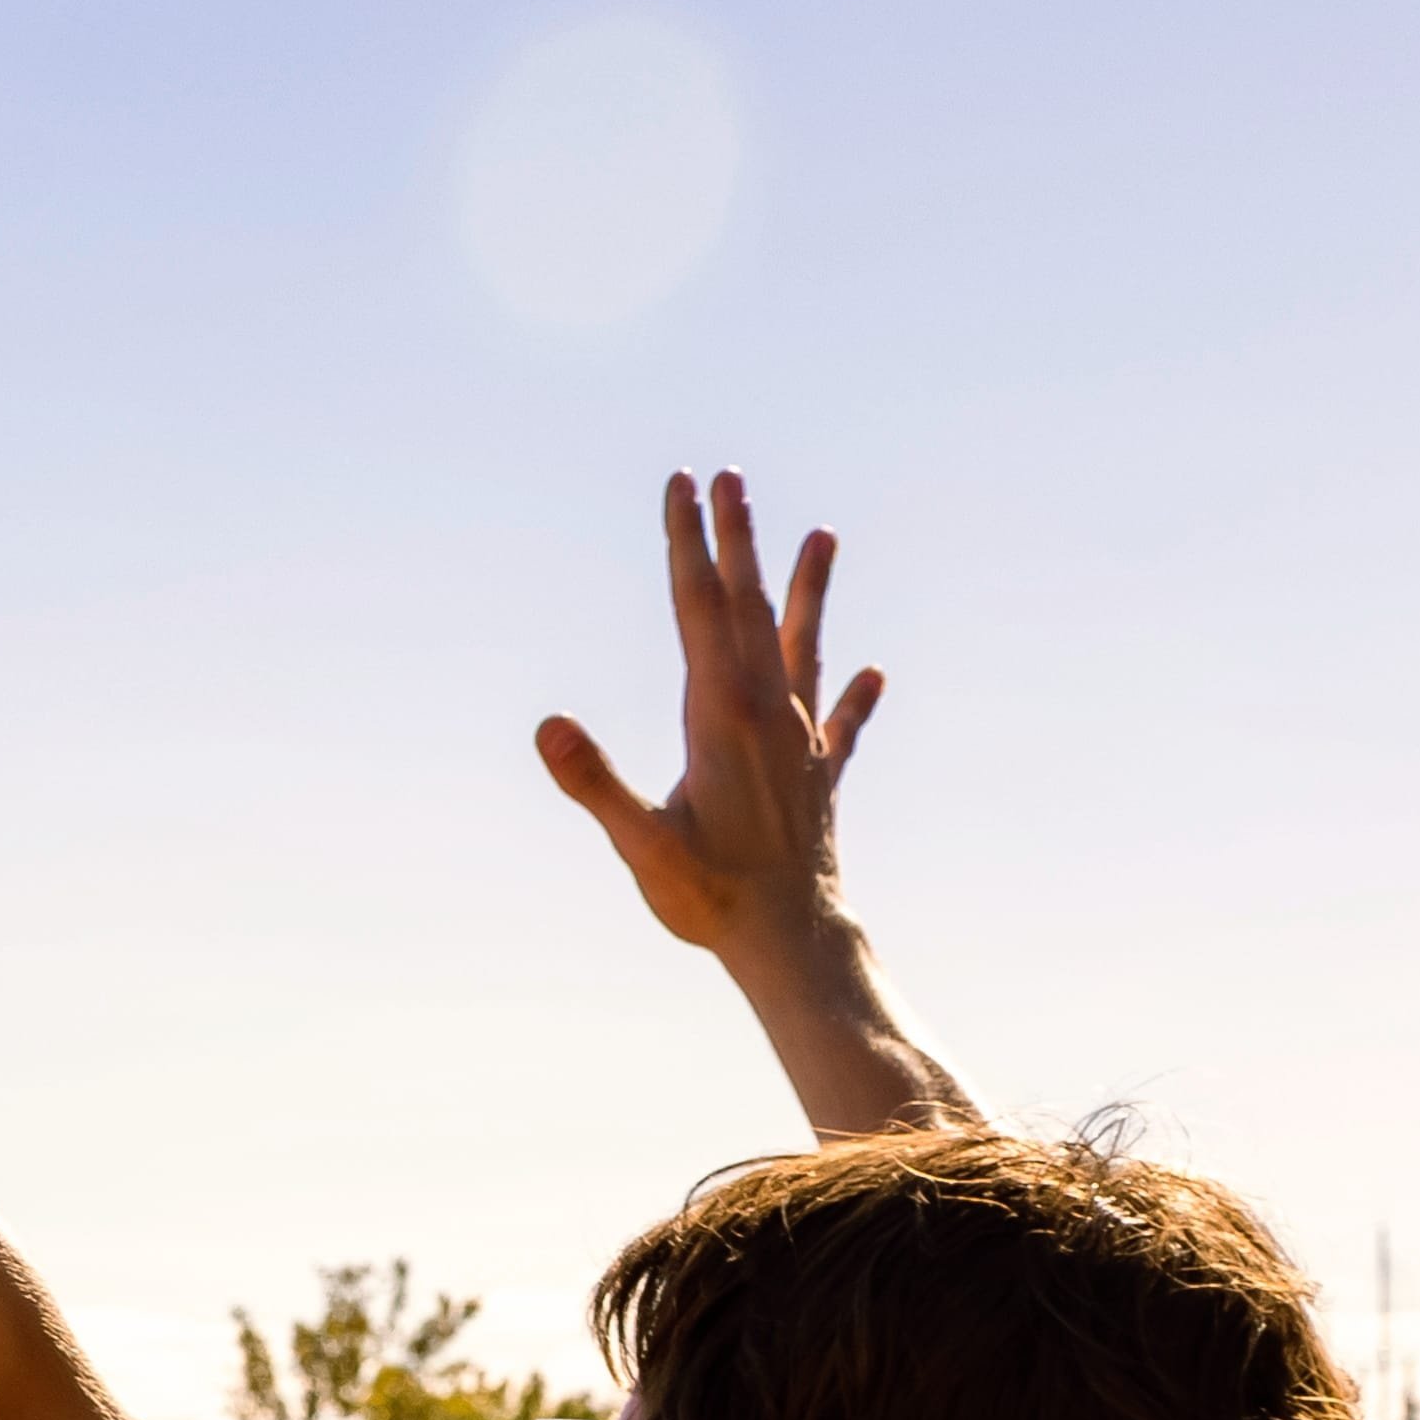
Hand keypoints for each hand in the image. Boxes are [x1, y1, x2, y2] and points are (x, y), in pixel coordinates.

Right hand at [531, 471, 883, 975]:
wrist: (793, 941)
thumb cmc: (713, 898)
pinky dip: (854, 698)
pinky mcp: (819, 777)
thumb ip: (595, 781)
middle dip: (735, 540)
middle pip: (748, 607)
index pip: (698, 608)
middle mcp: (766, 712)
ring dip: (808, 590)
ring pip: (803, 647)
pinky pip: (840, 726)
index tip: (681, 487)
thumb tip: (547, 727)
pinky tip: (872, 676)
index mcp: (720, 713)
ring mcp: (799, 741)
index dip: (687, 544)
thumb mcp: (641, 843)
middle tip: (728, 478)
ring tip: (824, 537)